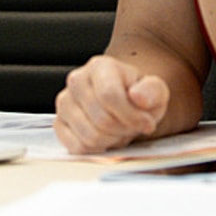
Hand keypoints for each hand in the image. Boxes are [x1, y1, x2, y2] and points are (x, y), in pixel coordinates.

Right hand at [54, 55, 169, 153]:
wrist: (124, 100)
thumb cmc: (138, 96)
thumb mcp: (155, 91)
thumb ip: (152, 91)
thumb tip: (138, 96)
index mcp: (99, 66)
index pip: (110, 96)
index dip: (131, 116)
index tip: (146, 122)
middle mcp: (77, 80)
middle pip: (101, 120)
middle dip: (123, 130)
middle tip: (131, 127)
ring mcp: (65, 102)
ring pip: (89, 137)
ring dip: (110, 141)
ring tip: (119, 130)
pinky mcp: (59, 123)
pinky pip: (76, 148)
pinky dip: (95, 150)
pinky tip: (105, 138)